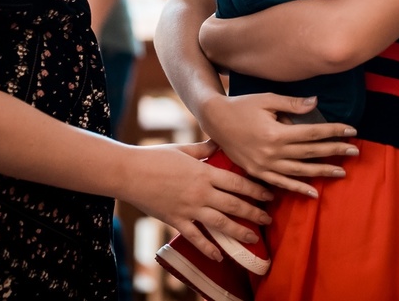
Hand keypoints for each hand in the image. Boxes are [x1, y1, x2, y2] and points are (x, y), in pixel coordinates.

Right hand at [121, 141, 273, 260]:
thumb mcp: (184, 149)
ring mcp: (189, 208)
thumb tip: (220, 141)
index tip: (269, 194)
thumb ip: (205, 148)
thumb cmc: (155, 157)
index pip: (237, 182)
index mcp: (205, 173)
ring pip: (220, 223)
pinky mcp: (176, 220)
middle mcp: (201, 192)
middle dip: (254, 212)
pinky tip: (219, 256)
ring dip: (239, 231)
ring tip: (253, 238)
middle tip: (269, 218)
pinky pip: (195, 237)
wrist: (129, 172)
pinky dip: (208, 248)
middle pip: (234, 204)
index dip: (256, 190)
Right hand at [201, 93, 358, 196]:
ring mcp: (264, 166)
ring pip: (299, 171)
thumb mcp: (267, 100)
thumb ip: (292, 104)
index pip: (313, 133)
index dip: (333, 131)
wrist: (215, 119)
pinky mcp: (257, 172)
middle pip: (310, 153)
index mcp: (276, 133)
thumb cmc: (242, 105)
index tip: (351, 131)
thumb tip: (316, 103)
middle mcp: (272, 153)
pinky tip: (313, 192)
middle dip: (334, 151)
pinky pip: (281, 183)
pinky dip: (298, 188)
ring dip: (322, 172)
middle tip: (355, 151)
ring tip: (341, 172)